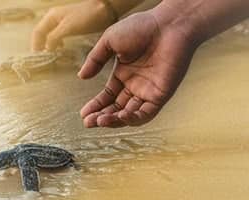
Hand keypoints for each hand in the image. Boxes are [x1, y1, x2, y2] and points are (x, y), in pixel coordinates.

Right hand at [31, 0, 114, 50]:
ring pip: (50, 35)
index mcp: (51, 16)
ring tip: (50, 56)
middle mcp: (55, 18)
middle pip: (42, 34)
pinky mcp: (72, 26)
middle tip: (42, 59)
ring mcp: (63, 22)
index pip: (37, 32)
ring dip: (48, 45)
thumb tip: (46, 49)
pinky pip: (59, 36)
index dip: (35, 45)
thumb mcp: (68, 28)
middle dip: (40, 46)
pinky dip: (57, 43)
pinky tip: (61, 49)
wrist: (105, 9)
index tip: (37, 58)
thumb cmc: (86, 16)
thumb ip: (54, 38)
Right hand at [78, 11, 197, 127]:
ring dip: (114, 121)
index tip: (83, 114)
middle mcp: (135, 85)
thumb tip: (81, 76)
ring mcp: (148, 91)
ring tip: (100, 121)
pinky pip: (146, 113)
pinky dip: (133, 119)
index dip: (95, 106)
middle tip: (89, 123)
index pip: (107, 96)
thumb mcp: (110, 41)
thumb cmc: (142, 28)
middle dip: (102, 117)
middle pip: (116, 108)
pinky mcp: (161, 95)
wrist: (168, 25)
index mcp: (123, 74)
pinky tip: (120, 116)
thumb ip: (95, 59)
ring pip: (129, 115)